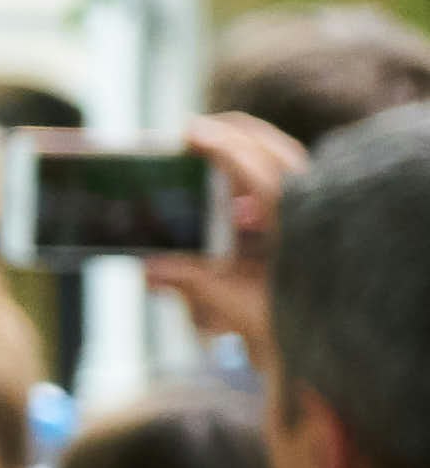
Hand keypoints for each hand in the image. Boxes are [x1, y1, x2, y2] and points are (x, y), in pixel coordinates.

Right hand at [145, 112, 311, 359]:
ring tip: (210, 146)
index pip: (259, 173)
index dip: (224, 149)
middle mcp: (309, 209)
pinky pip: (288, 179)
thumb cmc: (281, 321)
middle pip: (276, 152)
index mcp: (293, 224)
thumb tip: (147, 266)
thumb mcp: (232, 301)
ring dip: (246, 150)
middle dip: (234, 134)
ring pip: (285, 161)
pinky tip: (234, 186)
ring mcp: (316, 209)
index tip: (192, 133)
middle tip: (194, 130)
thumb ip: (189, 280)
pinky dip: (258, 170)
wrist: (320, 337)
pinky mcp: (315, 216)